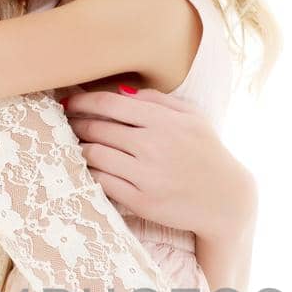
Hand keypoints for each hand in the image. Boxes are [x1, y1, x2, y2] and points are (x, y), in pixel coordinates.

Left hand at [63, 87, 256, 239]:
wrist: (226, 199)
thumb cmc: (206, 153)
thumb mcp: (192, 117)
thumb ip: (158, 100)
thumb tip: (120, 90)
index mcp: (163, 121)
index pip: (110, 104)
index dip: (83, 101)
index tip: (69, 103)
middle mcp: (152, 145)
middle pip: (97, 129)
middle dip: (76, 125)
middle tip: (66, 125)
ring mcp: (146, 175)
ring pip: (94, 155)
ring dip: (78, 149)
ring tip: (73, 146)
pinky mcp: (141, 201)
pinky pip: (102, 182)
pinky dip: (89, 173)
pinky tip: (86, 168)